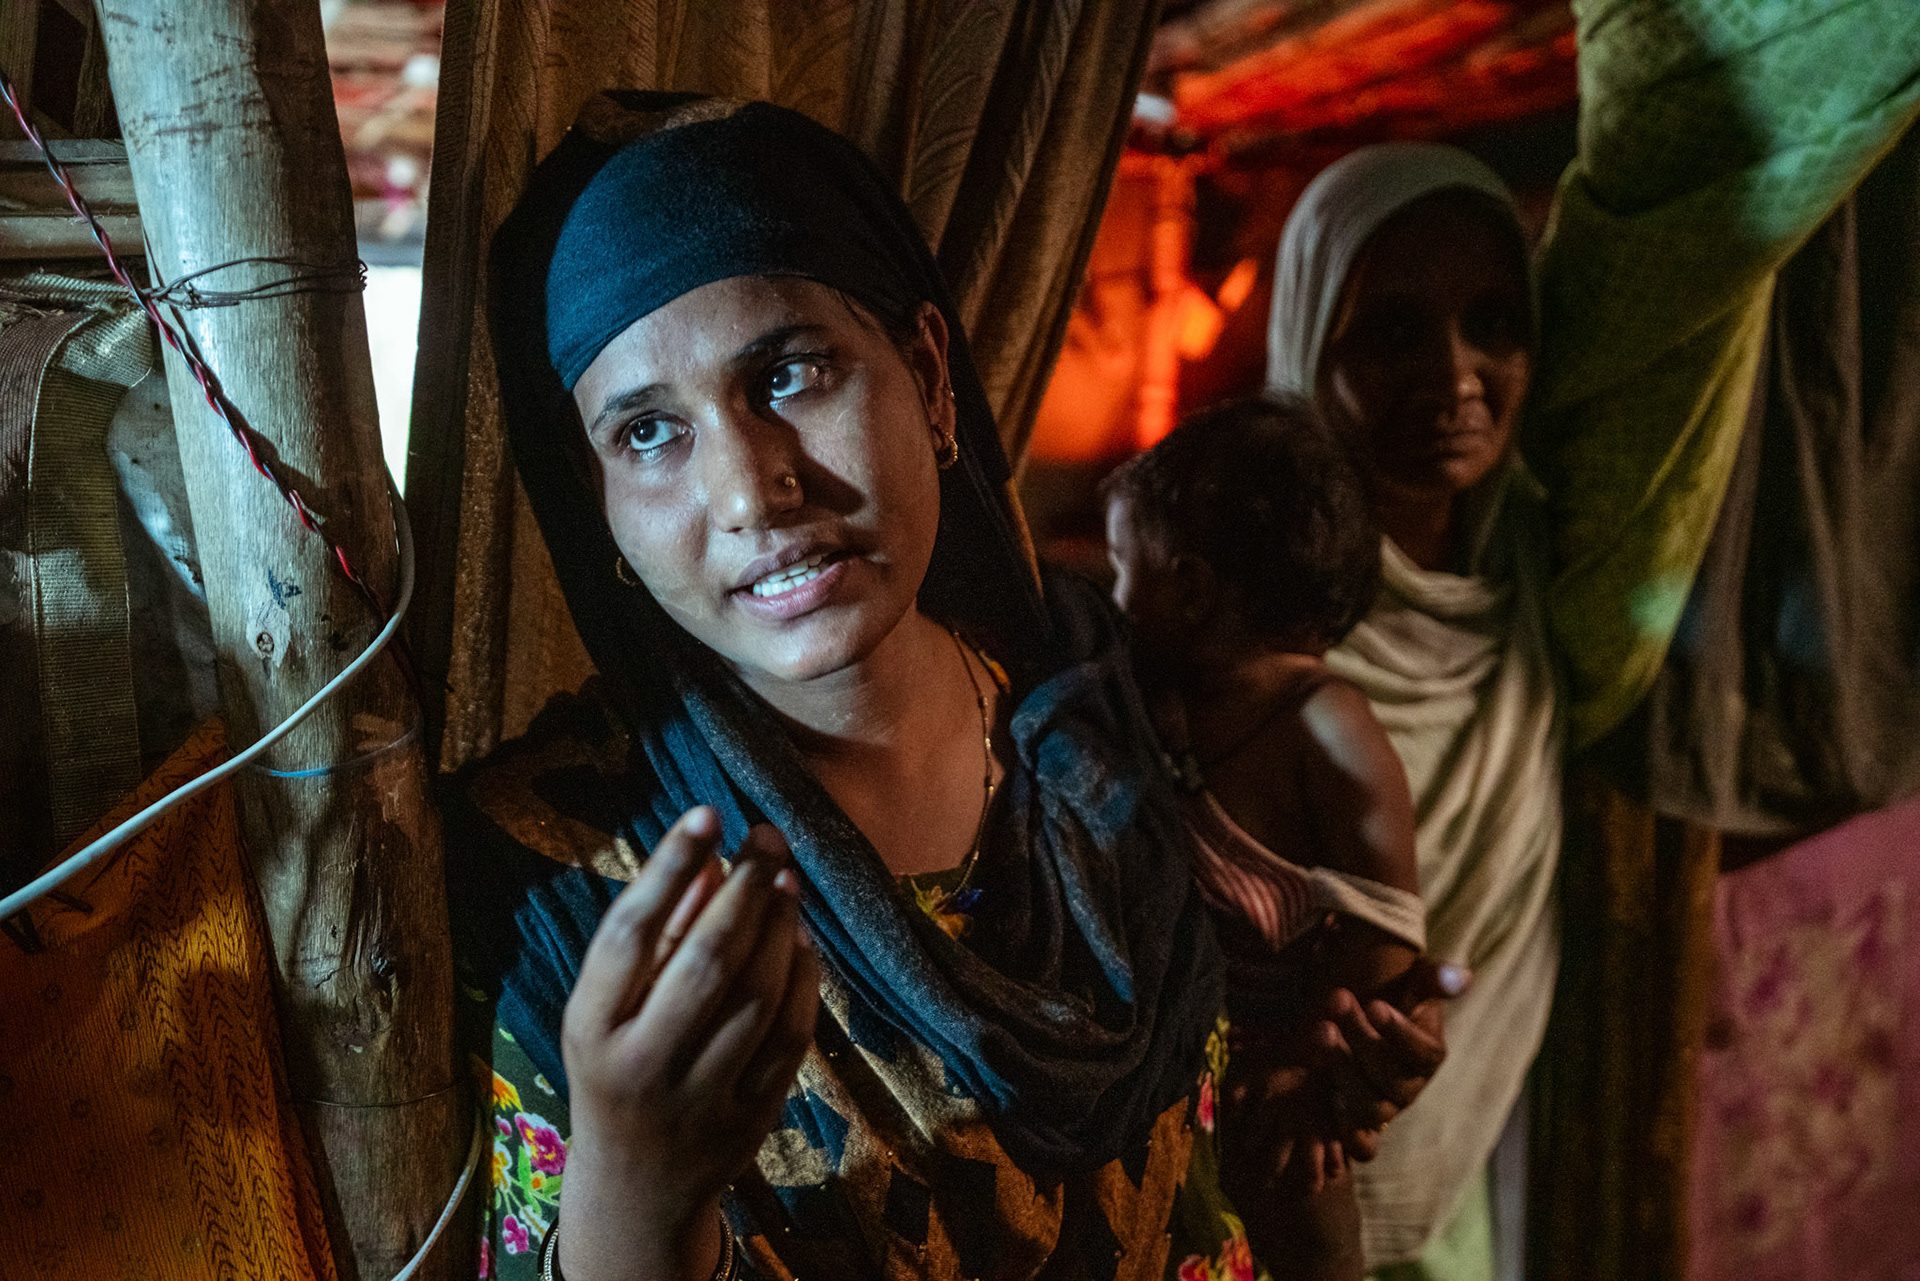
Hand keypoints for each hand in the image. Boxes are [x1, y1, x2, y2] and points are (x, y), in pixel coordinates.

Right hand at [558, 808, 819, 1280]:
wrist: (635, 1189)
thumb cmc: (616, 1070)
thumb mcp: (606, 1009)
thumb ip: (656, 934)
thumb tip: (706, 856)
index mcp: (591, 1029)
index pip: (630, 934)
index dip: (670, 866)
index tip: (706, 812)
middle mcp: (643, 1064)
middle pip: (705, 962)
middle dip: (743, 889)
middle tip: (766, 838)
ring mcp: (700, 1097)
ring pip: (755, 997)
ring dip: (780, 927)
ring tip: (786, 879)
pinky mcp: (750, 1117)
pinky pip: (789, 1036)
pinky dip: (802, 980)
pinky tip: (803, 938)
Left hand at [1313, 958, 1466, 1157]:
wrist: (1356, 1024)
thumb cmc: (1391, 1000)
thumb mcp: (1413, 982)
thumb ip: (1434, 978)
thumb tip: (1461, 977)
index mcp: (1428, 1055)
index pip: (1423, 1052)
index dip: (1400, 1032)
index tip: (1375, 1005)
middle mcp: (1409, 1088)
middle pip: (1390, 1078)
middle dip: (1361, 1038)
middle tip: (1337, 1001)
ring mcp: (1384, 1109)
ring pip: (1370, 1108)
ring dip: (1343, 1071)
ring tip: (1320, 1031)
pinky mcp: (1357, 1124)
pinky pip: (1361, 1147)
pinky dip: (1346, 1131)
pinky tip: (1322, 1092)